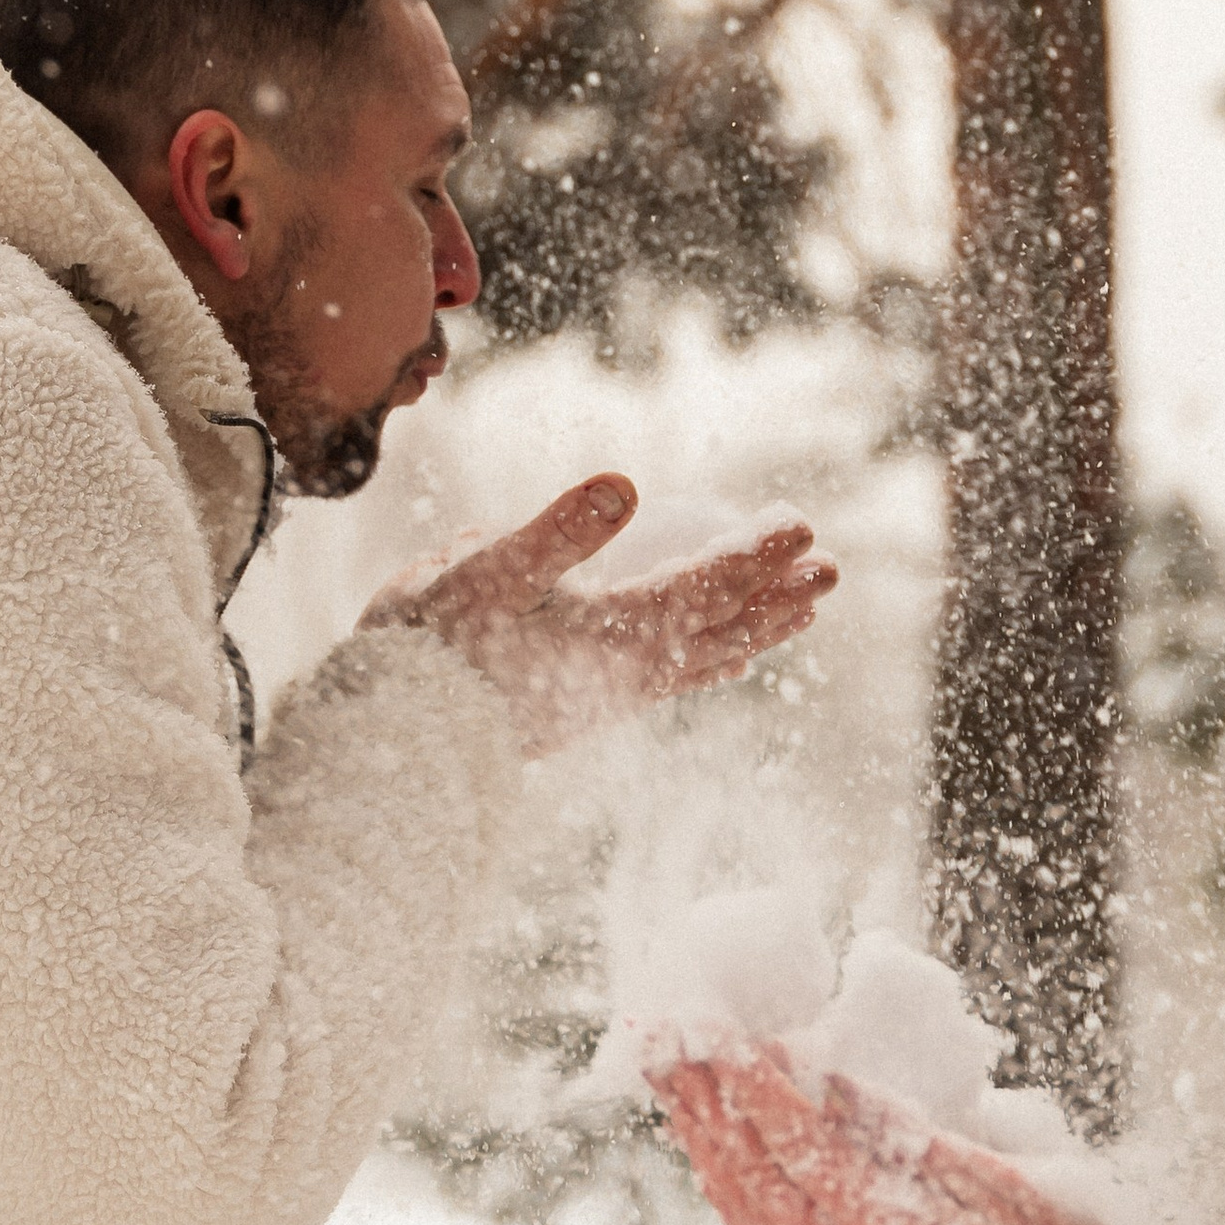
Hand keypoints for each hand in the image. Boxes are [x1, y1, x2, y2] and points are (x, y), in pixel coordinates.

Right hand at [363, 478, 836, 759]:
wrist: (392, 740)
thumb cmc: (431, 648)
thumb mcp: (484, 571)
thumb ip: (557, 529)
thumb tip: (626, 484)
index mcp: (614, 634)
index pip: (707, 585)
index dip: (757, 553)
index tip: (801, 524)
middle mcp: (627, 672)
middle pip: (725, 629)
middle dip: (780, 595)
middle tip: (831, 568)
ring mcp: (611, 696)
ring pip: (705, 658)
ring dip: (758, 628)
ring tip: (800, 612)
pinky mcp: (588, 709)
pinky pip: (674, 679)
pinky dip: (713, 659)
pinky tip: (722, 659)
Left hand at [645, 1041, 1126, 1224]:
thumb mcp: (1010, 1188)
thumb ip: (917, 1138)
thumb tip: (833, 1082)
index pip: (790, 1138)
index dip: (743, 1072)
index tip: (706, 1016)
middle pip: (742, 1166)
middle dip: (697, 1090)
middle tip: (657, 1022)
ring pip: (736, 1197)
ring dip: (698, 1127)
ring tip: (665, 1063)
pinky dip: (723, 1170)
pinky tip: (711, 1133)